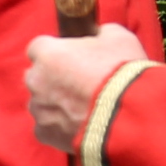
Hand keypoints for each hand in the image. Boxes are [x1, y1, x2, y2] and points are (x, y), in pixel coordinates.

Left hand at [25, 24, 148, 150]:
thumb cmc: (123, 72)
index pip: (40, 46)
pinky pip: (48, 126)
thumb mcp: (120, 38)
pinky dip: (61, 126)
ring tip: (87, 108)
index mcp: (47, 54)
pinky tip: (83, 125)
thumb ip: (101, 32)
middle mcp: (35, 80)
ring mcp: (37, 108)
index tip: (74, 58)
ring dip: (58, 103)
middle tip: (83, 84)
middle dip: (55, 78)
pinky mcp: (44, 133)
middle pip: (38, 75)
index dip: (58, 51)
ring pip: (42, 102)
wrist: (131, 116)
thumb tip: (98, 34)